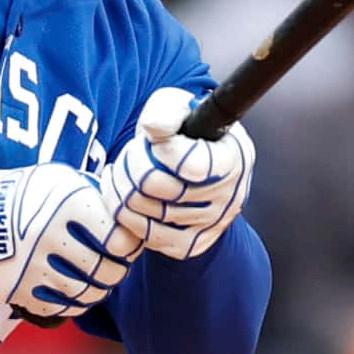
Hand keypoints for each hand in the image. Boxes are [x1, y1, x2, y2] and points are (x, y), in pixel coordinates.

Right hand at [0, 149, 127, 319]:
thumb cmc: (27, 194)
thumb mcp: (60, 180)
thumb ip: (96, 195)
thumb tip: (134, 216)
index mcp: (67, 202)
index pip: (119, 239)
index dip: (129, 247)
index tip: (125, 247)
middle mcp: (47, 233)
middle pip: (104, 270)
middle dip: (116, 272)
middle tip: (115, 268)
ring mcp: (29, 263)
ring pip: (83, 293)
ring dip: (97, 291)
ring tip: (97, 283)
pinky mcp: (13, 287)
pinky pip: (57, 306)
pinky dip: (72, 304)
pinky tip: (74, 293)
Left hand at [98, 88, 253, 259]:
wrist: (195, 169)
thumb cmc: (186, 133)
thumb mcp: (179, 107)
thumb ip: (167, 111)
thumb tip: (153, 128)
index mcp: (233, 158)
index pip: (189, 164)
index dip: (159, 150)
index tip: (154, 140)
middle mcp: (228, 197)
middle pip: (153, 186)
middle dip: (130, 163)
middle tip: (130, 153)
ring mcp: (209, 226)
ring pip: (140, 211)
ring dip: (120, 185)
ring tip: (122, 170)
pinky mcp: (189, 246)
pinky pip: (141, 234)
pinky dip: (122, 212)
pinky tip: (123, 192)